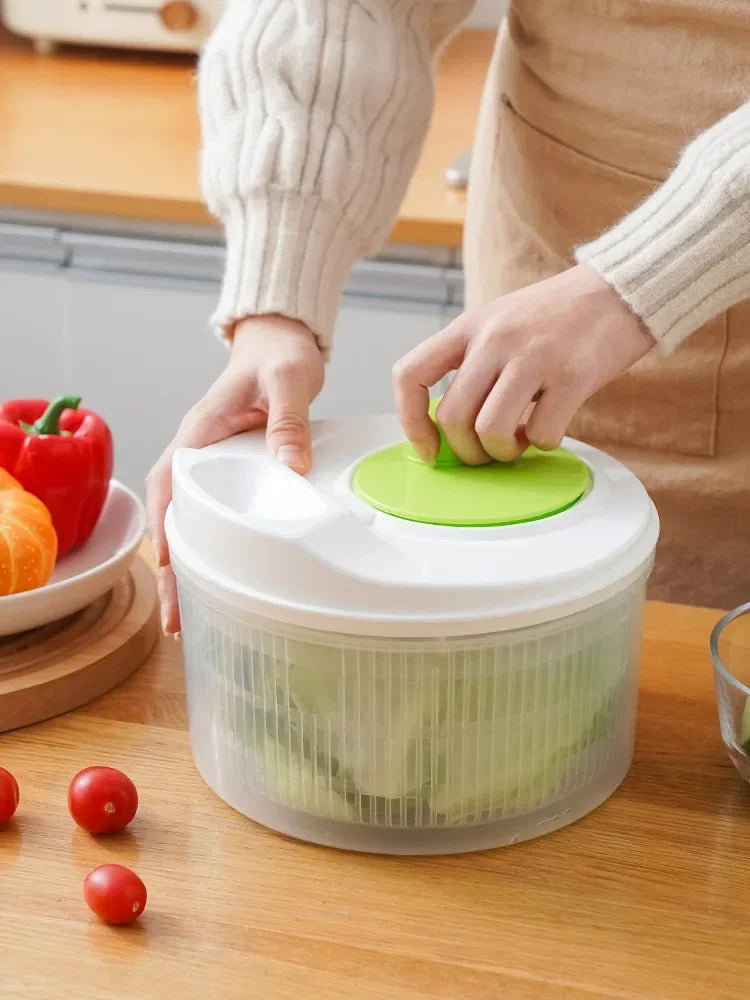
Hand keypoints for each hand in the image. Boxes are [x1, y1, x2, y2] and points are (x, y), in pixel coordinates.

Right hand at [146, 315, 323, 634]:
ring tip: (187, 618)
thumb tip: (290, 464)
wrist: (278, 343)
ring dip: (183, 567)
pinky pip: (208, 515)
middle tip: (176, 619)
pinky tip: (214, 580)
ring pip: (184, 522)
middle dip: (170, 569)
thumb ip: (288, 420)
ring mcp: (208, 466)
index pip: (169, 486)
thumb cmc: (277, 357)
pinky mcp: (226, 473)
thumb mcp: (288, 381)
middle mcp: (195, 452)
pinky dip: (205, 549)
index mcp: (199, 433)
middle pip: (171, 517)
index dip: (167, 529)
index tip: (169, 568)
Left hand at [393, 263, 654, 464]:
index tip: (430, 448)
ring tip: (519, 440)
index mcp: (469, 326)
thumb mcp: (500, 322)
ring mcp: (533, 357)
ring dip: (503, 452)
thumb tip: (450, 428)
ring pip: (491, 431)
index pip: (411, 374)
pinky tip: (549, 426)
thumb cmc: (557, 314)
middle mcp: (494, 339)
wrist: (620, 289)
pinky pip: (542, 434)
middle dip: (467, 451)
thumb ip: (473, 364)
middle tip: (486, 452)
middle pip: (453, 418)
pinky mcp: (572, 376)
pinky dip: (543, 443)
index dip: (412, 421)